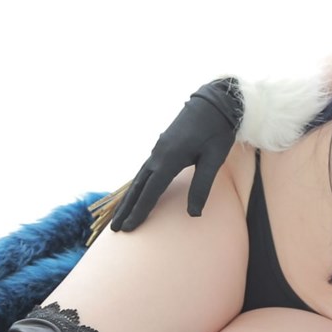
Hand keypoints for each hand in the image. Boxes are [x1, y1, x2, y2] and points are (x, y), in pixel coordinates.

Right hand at [109, 79, 240, 232]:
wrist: (214, 102)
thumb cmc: (217, 131)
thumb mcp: (214, 159)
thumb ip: (202, 186)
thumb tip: (194, 215)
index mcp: (169, 158)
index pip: (151, 191)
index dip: (140, 211)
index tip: (129, 228)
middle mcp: (158, 155)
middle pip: (138, 187)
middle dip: (126, 208)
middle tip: (114, 229)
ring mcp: (158, 150)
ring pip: (138, 178)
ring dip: (128, 198)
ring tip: (119, 216)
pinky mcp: (162, 147)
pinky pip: (144, 171)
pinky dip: (136, 186)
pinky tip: (135, 193)